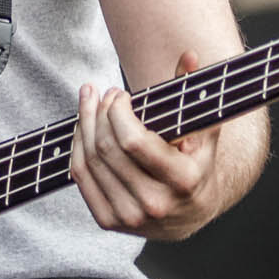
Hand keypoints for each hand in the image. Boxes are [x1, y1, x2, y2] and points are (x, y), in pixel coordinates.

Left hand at [70, 51, 220, 240]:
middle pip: (107, 148)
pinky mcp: (109, 222)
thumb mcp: (202, 128)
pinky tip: (82, 126)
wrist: (193, 209)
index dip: (118, 111)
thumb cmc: (197, 161)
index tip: (121, 95)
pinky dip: (77, 146)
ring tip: (89, 100)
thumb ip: (194, 92)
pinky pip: (81, 177)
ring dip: (83, 123)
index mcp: (183, 182)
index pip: (133, 141)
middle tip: (105, 93)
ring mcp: (130, 217)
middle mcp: (156, 204)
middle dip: (100, 112)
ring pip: (90, 160)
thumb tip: (189, 56)